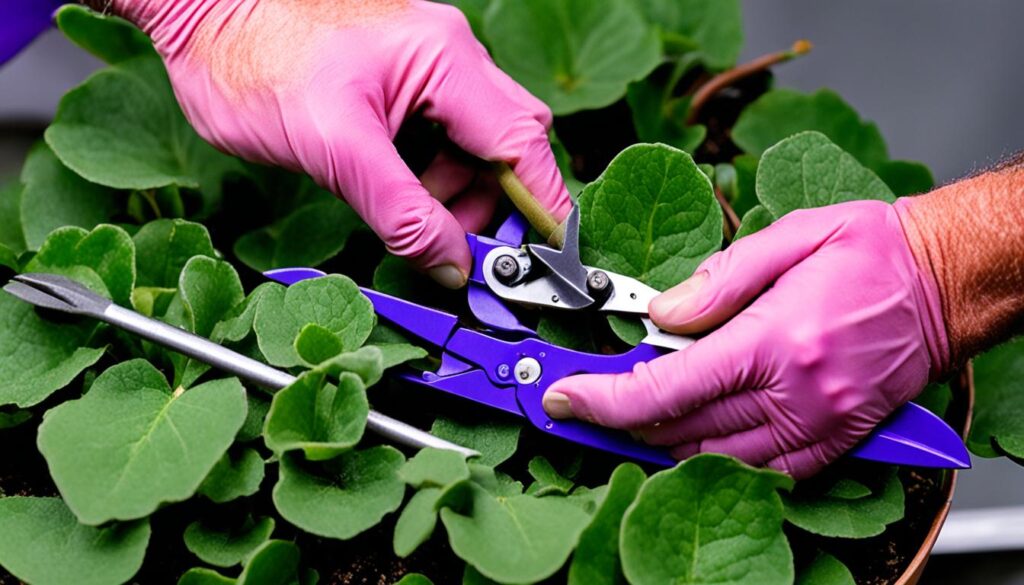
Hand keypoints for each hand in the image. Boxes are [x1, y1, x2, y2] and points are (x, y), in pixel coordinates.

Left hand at [116, 0, 570, 286]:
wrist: (203, 14)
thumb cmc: (252, 59)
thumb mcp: (332, 148)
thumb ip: (401, 211)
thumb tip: (453, 264)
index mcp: (445, 60)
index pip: (522, 142)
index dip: (542, 206)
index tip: (544, 261)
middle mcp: (450, 57)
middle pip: (510, 146)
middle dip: (488, 204)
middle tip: (446, 242)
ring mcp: (430, 67)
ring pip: (479, 149)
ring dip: (455, 195)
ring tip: (403, 213)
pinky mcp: (407, 82)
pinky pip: (445, 140)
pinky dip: (432, 178)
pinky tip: (395, 189)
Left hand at [542, 200, 948, 477]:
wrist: (943, 283)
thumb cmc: (872, 252)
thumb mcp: (790, 237)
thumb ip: (717, 280)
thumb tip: (660, 315)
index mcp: (775, 339)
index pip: (667, 386)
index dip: (603, 398)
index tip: (564, 398)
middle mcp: (794, 393)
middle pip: (679, 428)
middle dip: (618, 421)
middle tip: (582, 402)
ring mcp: (816, 425)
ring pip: (712, 458)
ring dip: (658, 442)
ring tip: (626, 415)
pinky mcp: (834, 442)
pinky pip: (760, 471)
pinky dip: (713, 459)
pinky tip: (687, 436)